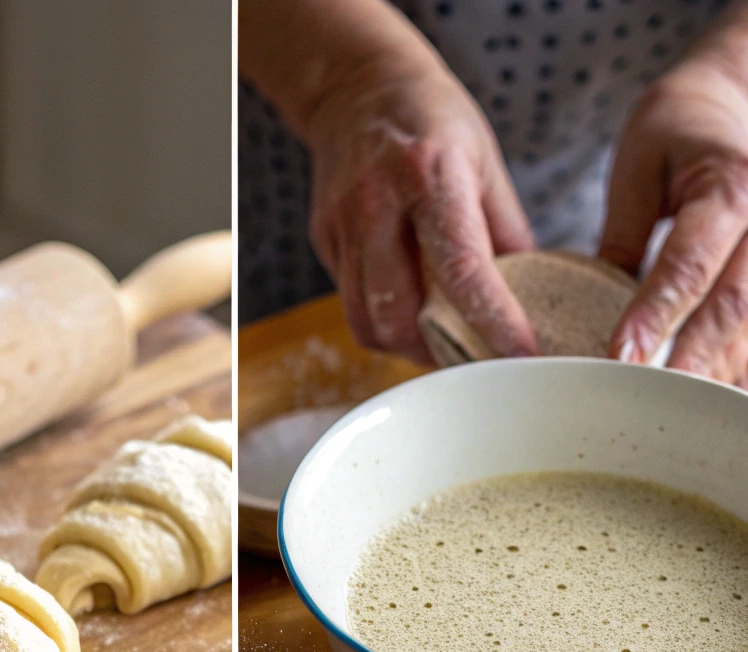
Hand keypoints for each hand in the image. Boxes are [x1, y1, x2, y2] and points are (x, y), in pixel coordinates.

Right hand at [304, 62, 537, 361]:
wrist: (358, 89)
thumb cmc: (432, 121)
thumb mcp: (485, 162)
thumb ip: (505, 233)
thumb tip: (533, 298)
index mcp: (428, 174)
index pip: (461, 269)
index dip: (492, 320)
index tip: (519, 353)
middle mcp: (375, 203)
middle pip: (400, 313)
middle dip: (439, 350)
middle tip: (472, 357)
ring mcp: (341, 226)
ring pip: (367, 323)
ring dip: (405, 347)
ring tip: (438, 344)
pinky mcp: (324, 242)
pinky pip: (352, 304)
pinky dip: (383, 323)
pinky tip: (408, 312)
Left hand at [601, 57, 747, 384]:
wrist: (743, 96)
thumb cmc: (681, 128)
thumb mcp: (638, 164)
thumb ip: (622, 233)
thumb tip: (593, 306)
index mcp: (730, 187)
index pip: (687, 264)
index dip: (653, 315)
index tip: (620, 357)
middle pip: (732, 305)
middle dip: (689, 359)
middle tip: (648, 401)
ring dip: (717, 369)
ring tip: (676, 409)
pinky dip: (738, 360)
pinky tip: (711, 391)